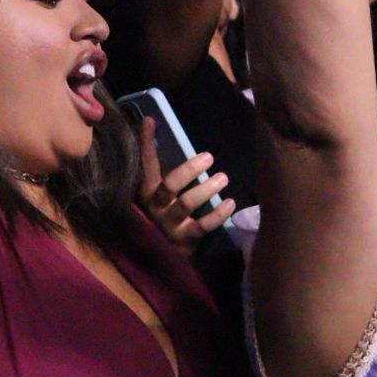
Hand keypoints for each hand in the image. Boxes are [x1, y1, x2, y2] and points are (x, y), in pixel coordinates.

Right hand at [134, 117, 235, 256]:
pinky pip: (202, 226)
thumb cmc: (172, 214)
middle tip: (209, 157)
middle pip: (169, 184)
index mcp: (148, 191)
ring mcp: (169, 224)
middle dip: (189, 169)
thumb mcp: (165, 192)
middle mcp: (156, 207)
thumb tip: (171, 136)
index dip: (147, 142)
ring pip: (186, 203)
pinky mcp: (185, 240)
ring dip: (206, 189)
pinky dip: (218, 214)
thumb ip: (168, 169)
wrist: (170, 256)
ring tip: (224, 177)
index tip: (151, 120)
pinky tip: (230, 203)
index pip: (147, 163)